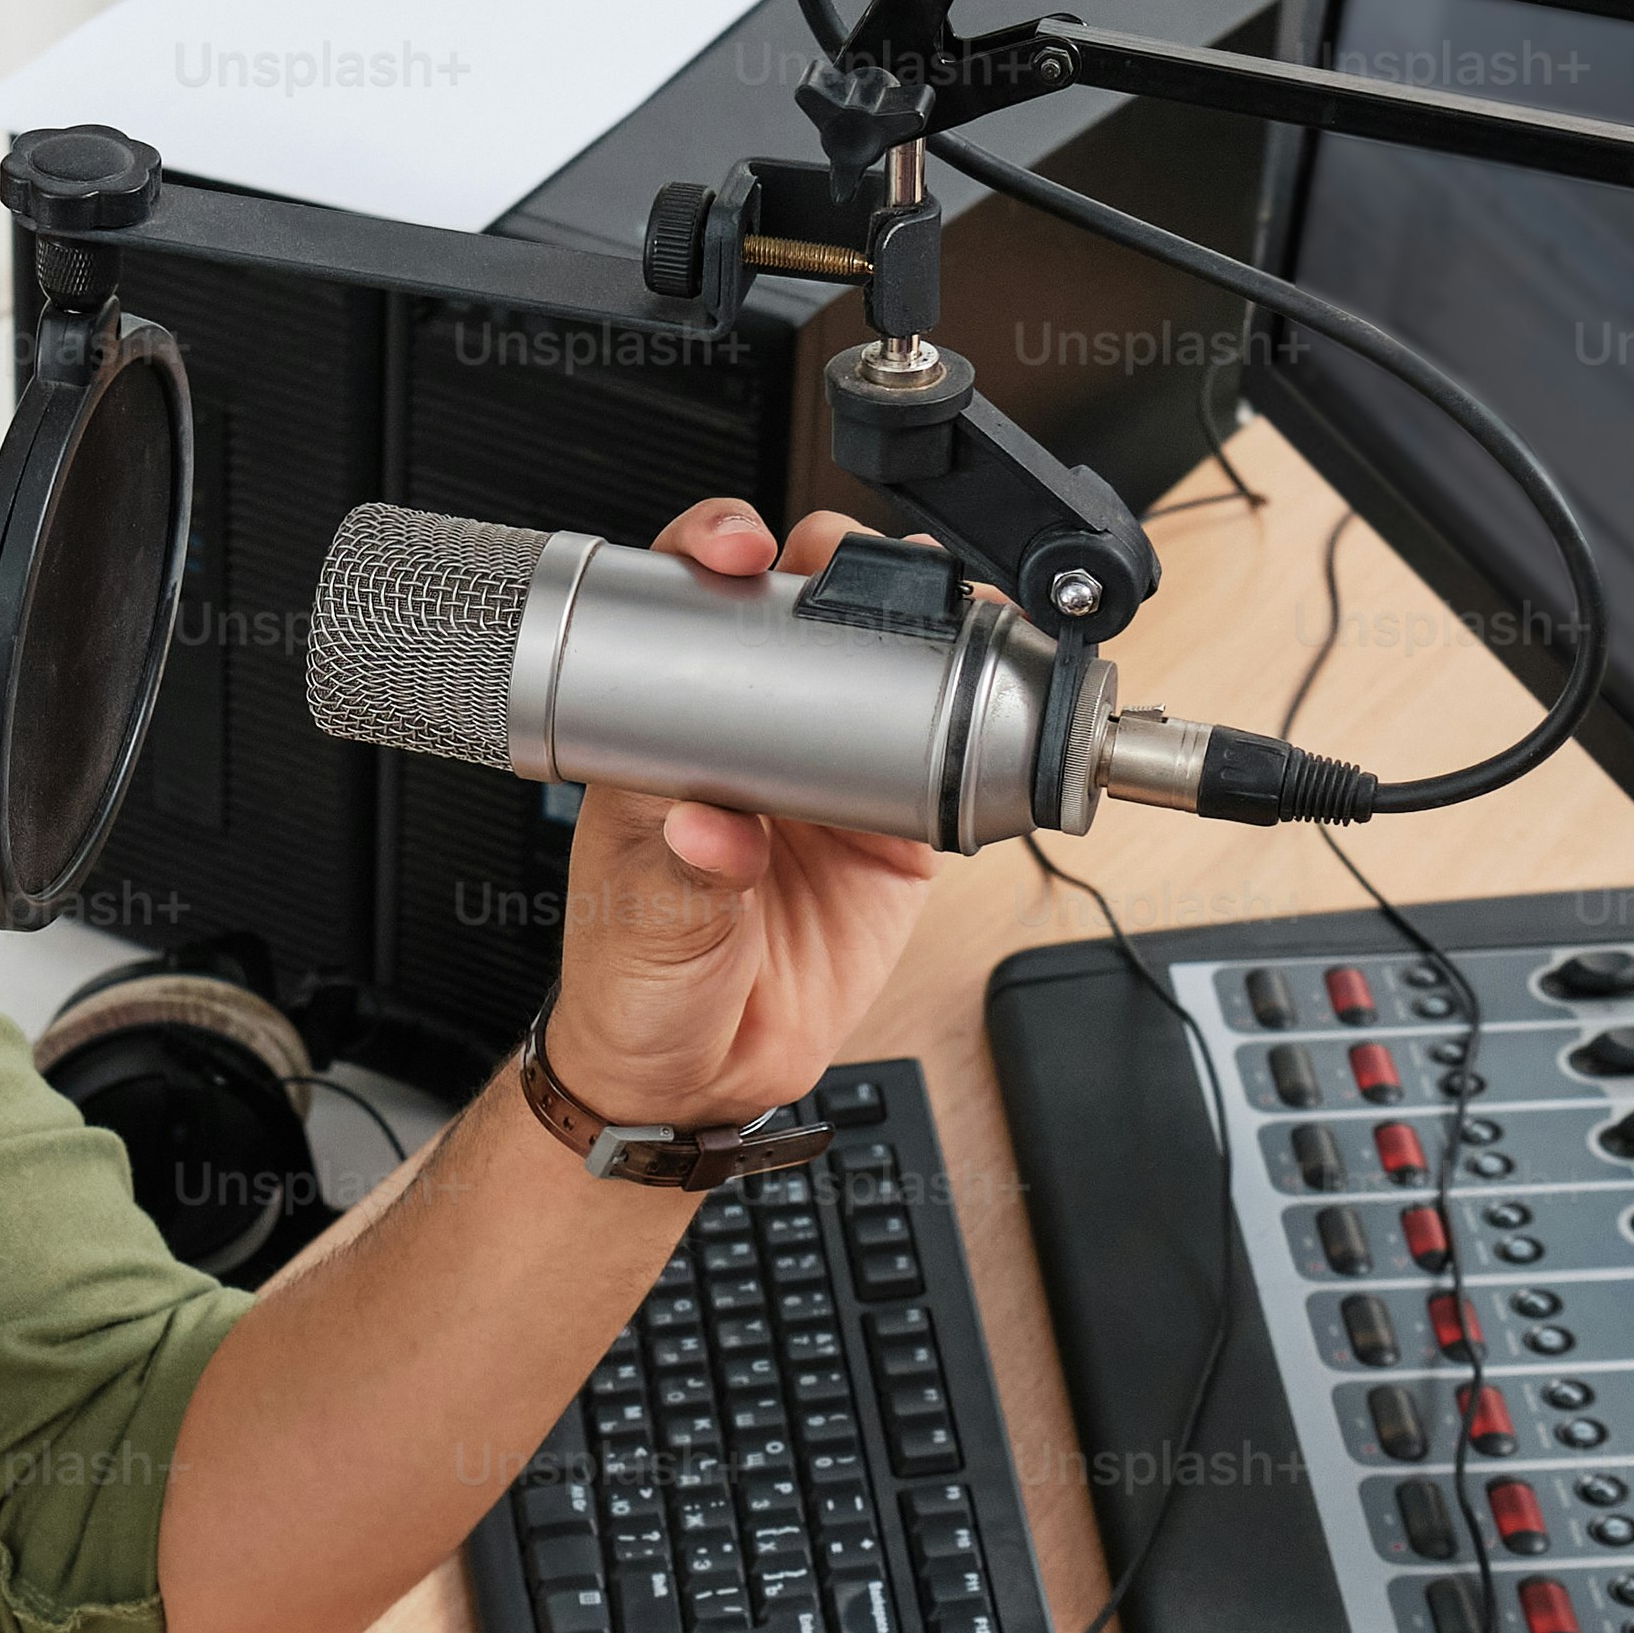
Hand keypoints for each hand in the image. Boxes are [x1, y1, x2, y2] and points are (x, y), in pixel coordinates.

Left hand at [534, 501, 949, 1129]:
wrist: (701, 1081)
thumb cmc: (636, 987)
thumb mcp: (642, 924)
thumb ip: (681, 875)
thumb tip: (712, 827)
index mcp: (668, 731)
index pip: (689, 610)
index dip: (714, 554)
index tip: (736, 551)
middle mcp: (751, 735)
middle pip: (801, 609)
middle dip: (841, 561)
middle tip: (863, 567)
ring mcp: (830, 777)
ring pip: (884, 669)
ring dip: (924, 626)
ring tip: (950, 611)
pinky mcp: (895, 832)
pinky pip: (947, 764)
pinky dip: (981, 728)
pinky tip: (997, 699)